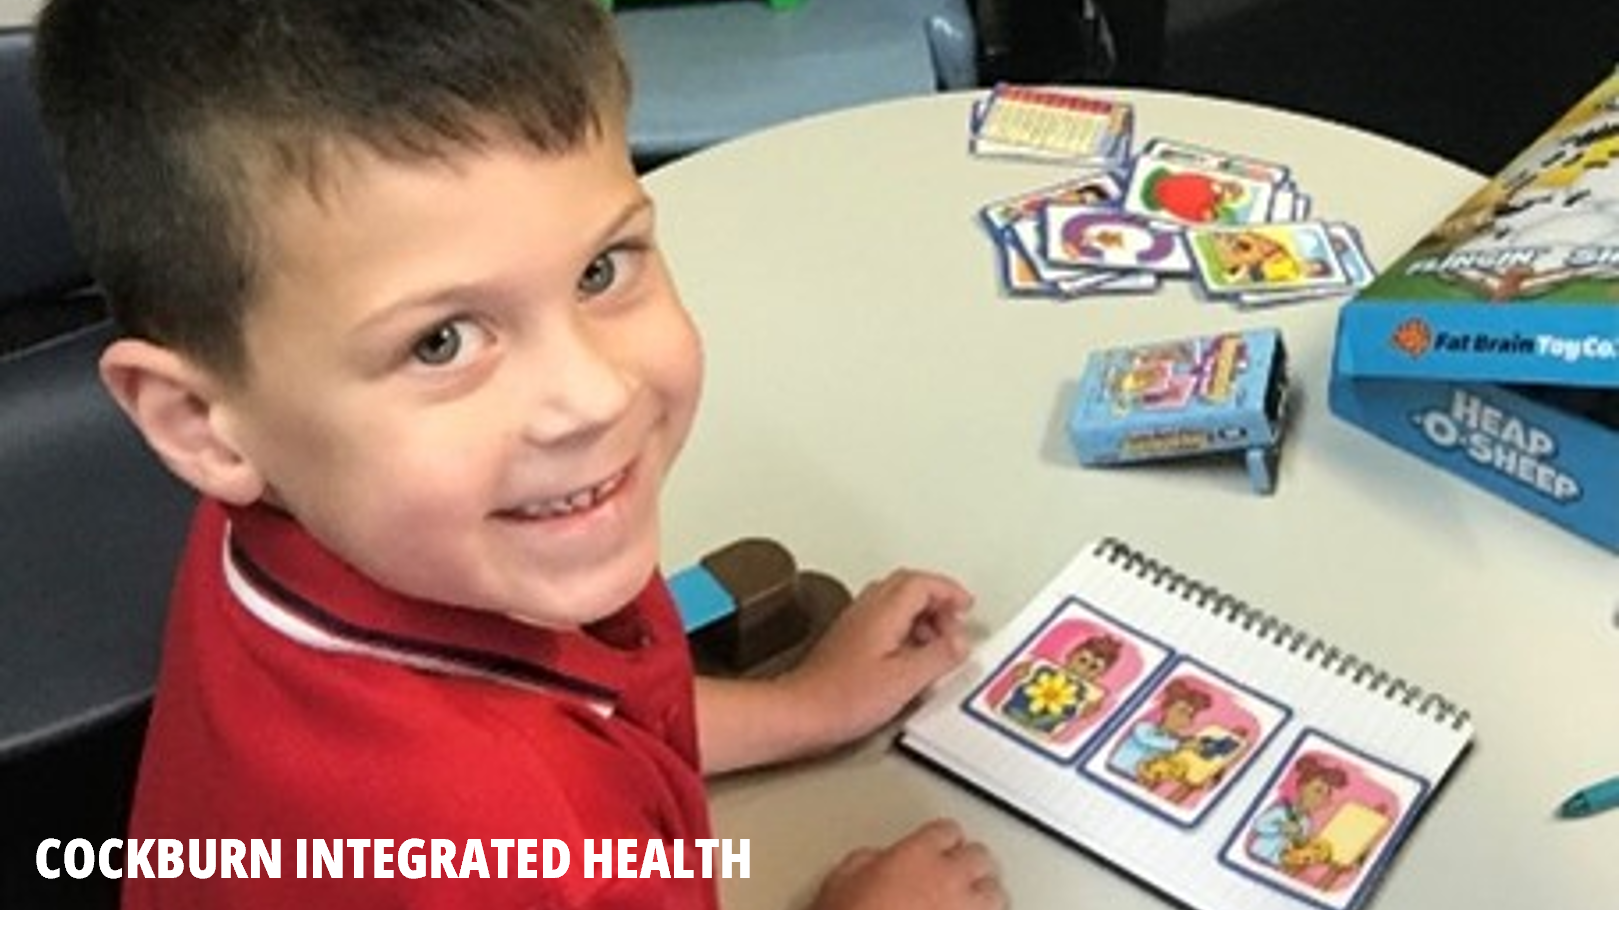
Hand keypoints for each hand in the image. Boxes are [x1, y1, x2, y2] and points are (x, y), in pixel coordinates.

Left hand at [778, 568, 972, 750]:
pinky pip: (884, 619)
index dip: (949, 590)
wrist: (802, 713)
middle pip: (907, 584)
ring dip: (922, 614)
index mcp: (883, 612)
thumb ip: (938, 657)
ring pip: (895, 601)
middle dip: (937, 598)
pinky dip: (906, 627)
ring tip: (938, 642)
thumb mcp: (905, 680)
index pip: (922, 582)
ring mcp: (855, 624)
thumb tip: (960, 642)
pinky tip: (911, 656)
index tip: (966, 605)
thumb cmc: (843, 698)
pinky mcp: (849, 642)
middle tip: (955, 620)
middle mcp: (866, 611)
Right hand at [812, 819, 1005, 909]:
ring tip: (976, 898)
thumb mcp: (840, 881)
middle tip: (961, 866)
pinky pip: (990, 921)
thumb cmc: (850, 918)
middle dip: (969, 861)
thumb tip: (872, 862)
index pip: (945, 830)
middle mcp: (948, 879)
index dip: (942, 837)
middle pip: (979, 856)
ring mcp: (964, 912)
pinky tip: (974, 918)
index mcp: (917, 855)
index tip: (940, 842)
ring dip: (985, 894)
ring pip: (995, 893)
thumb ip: (866, 861)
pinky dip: (982, 919)